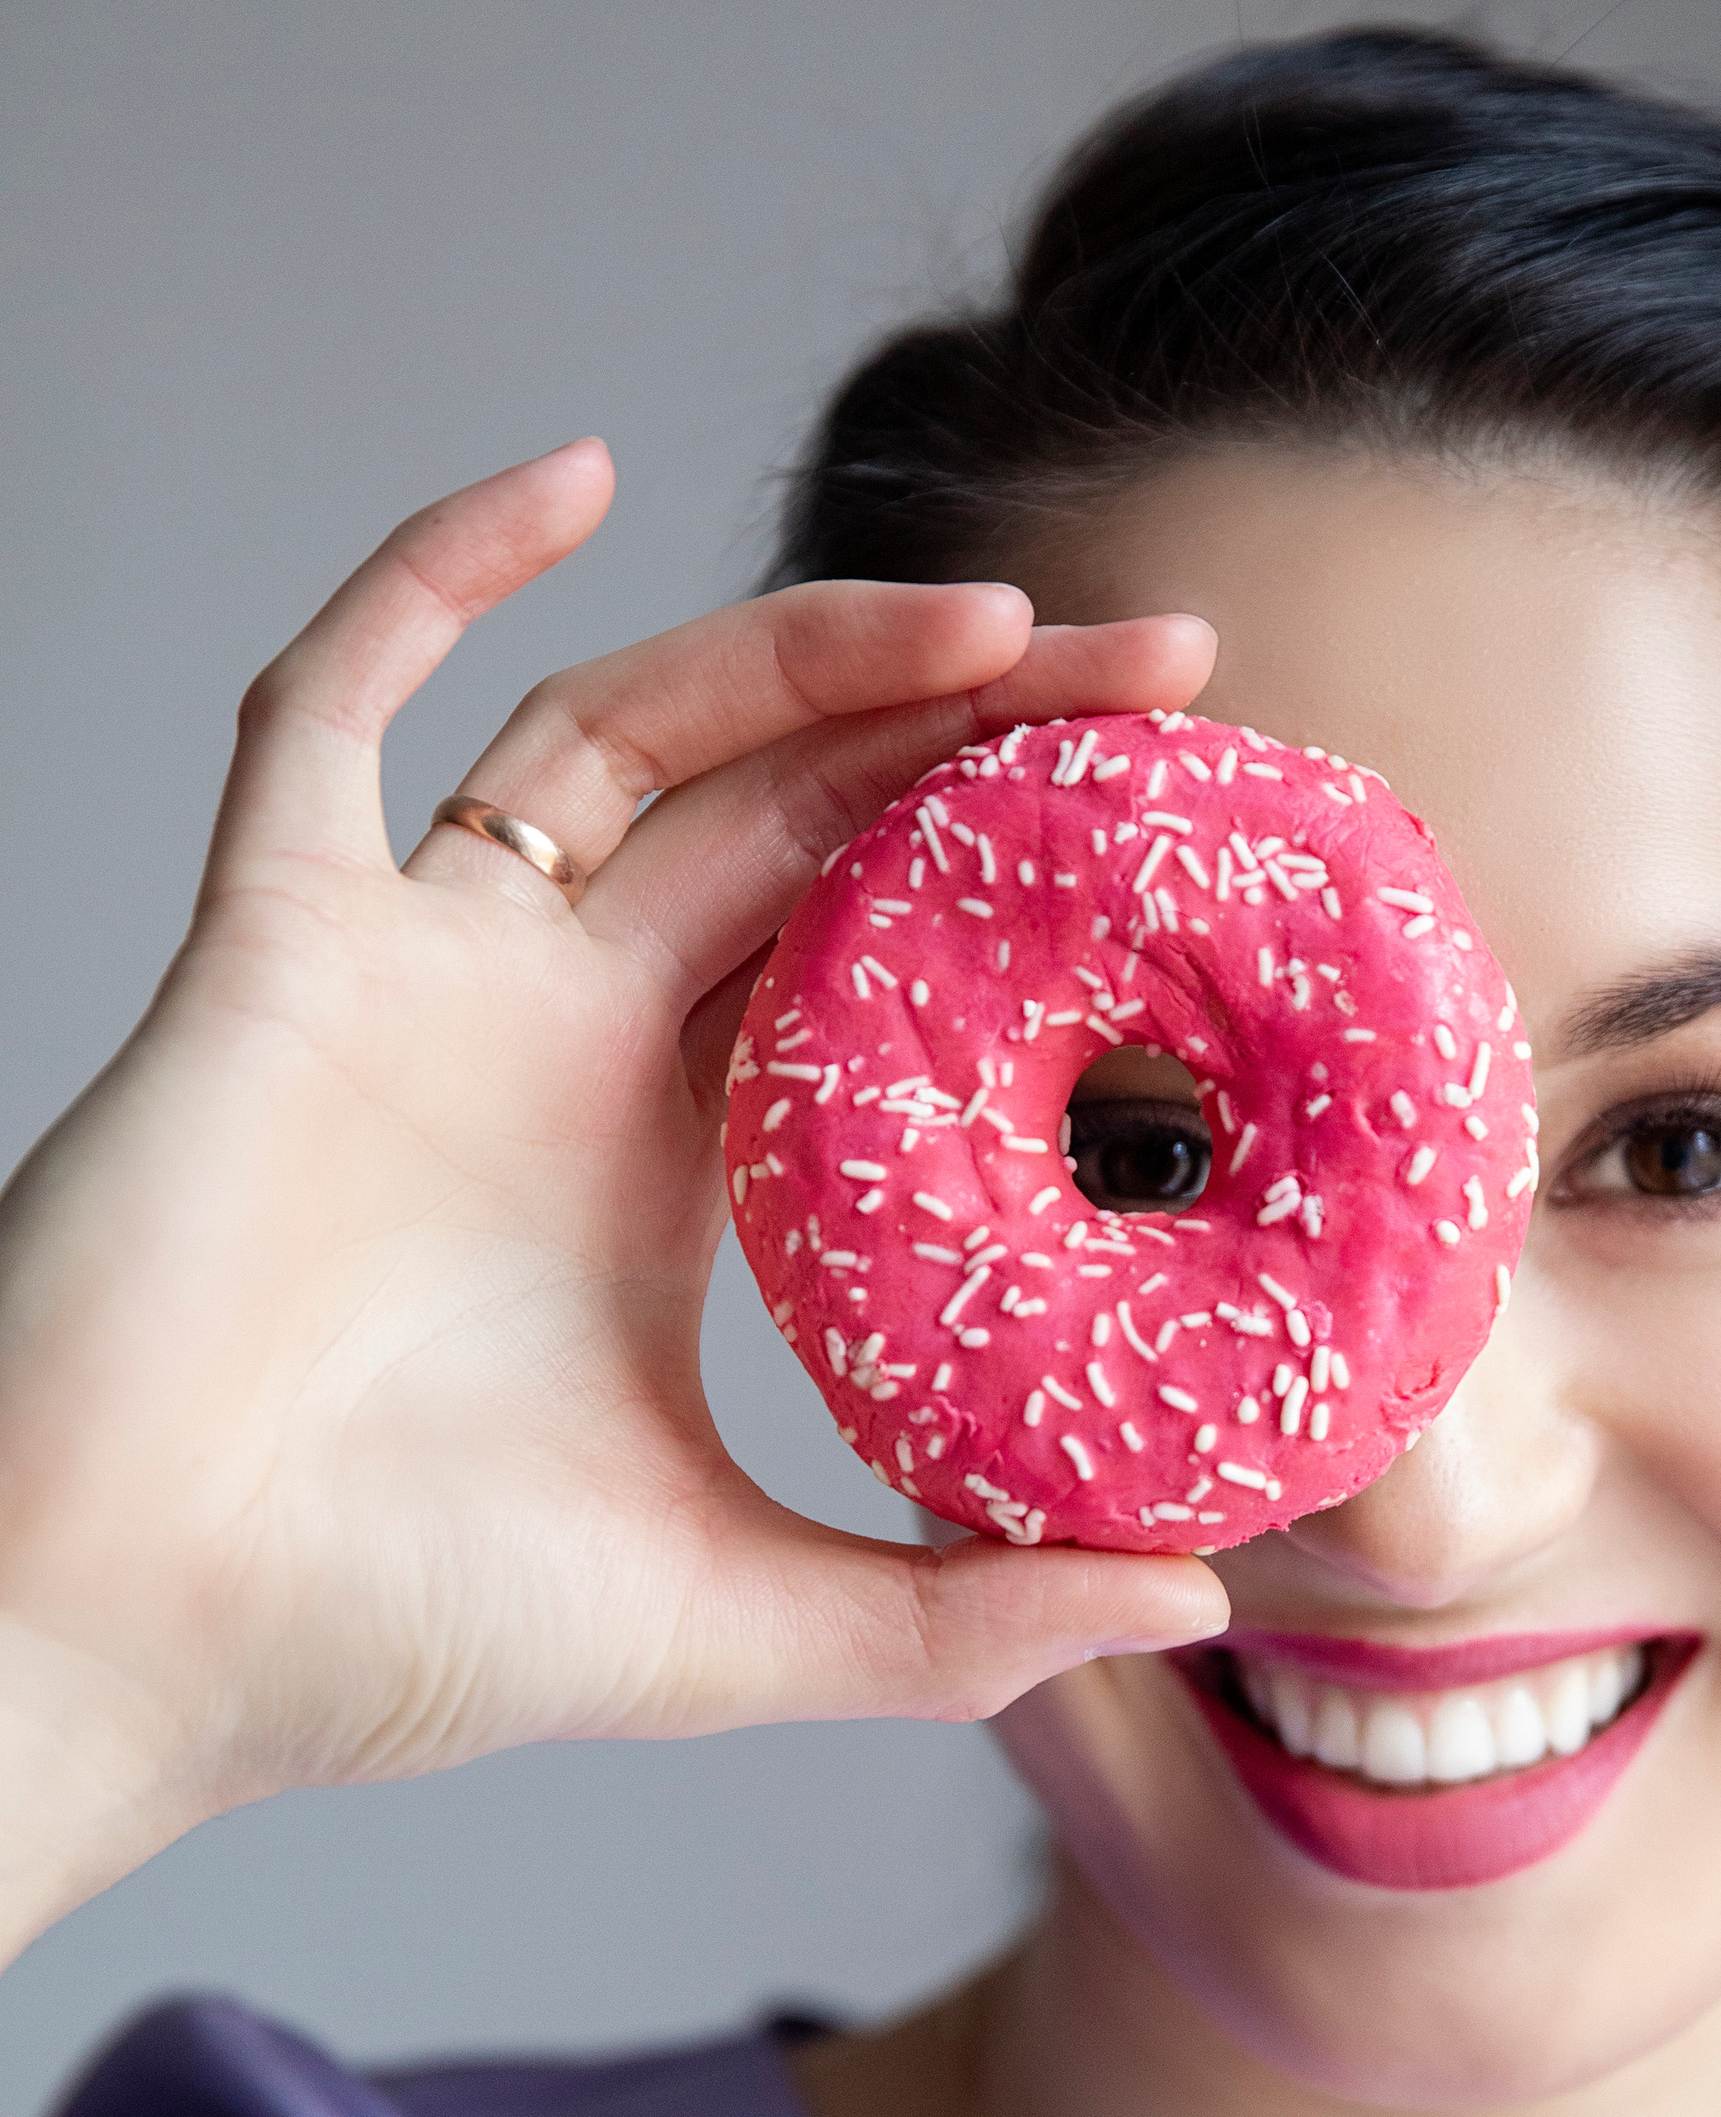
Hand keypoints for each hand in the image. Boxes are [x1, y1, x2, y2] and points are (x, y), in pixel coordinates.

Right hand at [0, 442, 1228, 1950]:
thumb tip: (1198, 1594)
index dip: (1028, 881)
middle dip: (981, 725)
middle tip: (1173, 674)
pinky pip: (328, 702)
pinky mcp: (273, 937)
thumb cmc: (390, 1634)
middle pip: (798, 806)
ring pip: (626, 729)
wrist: (127, 1640)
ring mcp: (417, 971)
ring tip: (1008, 621)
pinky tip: (569, 475)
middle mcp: (559, 1035)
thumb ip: (955, 1613)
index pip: (881, 951)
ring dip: (807, 648)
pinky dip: (430, 574)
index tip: (1193, 842)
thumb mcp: (736, 1620)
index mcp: (673, 1159)